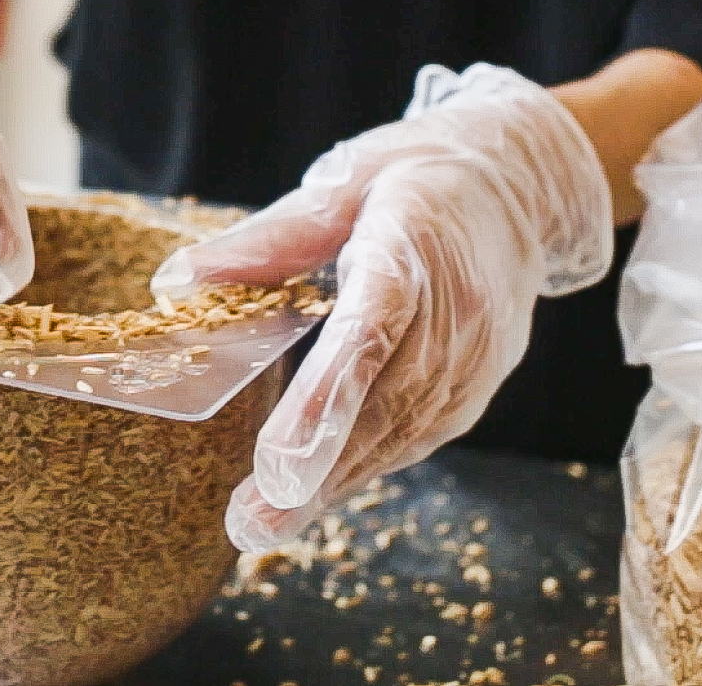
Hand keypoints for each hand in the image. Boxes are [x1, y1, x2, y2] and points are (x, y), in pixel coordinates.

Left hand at [151, 64, 613, 551]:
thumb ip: (270, 236)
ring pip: (405, 430)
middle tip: (252, 519)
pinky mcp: (478, 383)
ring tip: (269, 523)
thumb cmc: (416, 178)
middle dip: (317, 465)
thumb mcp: (344, 180)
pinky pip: (421, 434)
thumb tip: (180, 279)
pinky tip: (319, 492)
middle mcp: (456, 309)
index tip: (282, 455)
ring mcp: (476, 354)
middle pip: (385, 398)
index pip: (371, 326)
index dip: (326, 395)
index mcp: (413, 244)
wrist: (521, 185)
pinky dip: (368, 465)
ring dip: (338, 481)